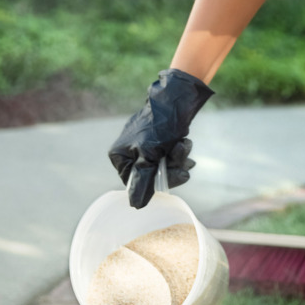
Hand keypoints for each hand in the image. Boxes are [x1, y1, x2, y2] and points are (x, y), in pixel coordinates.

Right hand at [108, 69, 214, 207]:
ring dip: (179, 158)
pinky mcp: (159, 141)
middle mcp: (129, 152)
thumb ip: (143, 180)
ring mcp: (145, 146)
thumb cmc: (160, 125)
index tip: (177, 176)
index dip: (158, 182)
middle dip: (173, 168)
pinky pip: (170, 155)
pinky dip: (179, 150)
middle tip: (185, 161)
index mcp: (120, 155)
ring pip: (165, 165)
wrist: (176, 99)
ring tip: (184, 145)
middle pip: (153, 175)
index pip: (137, 183)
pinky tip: (184, 141)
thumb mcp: (150, 155)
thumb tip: (135, 205)